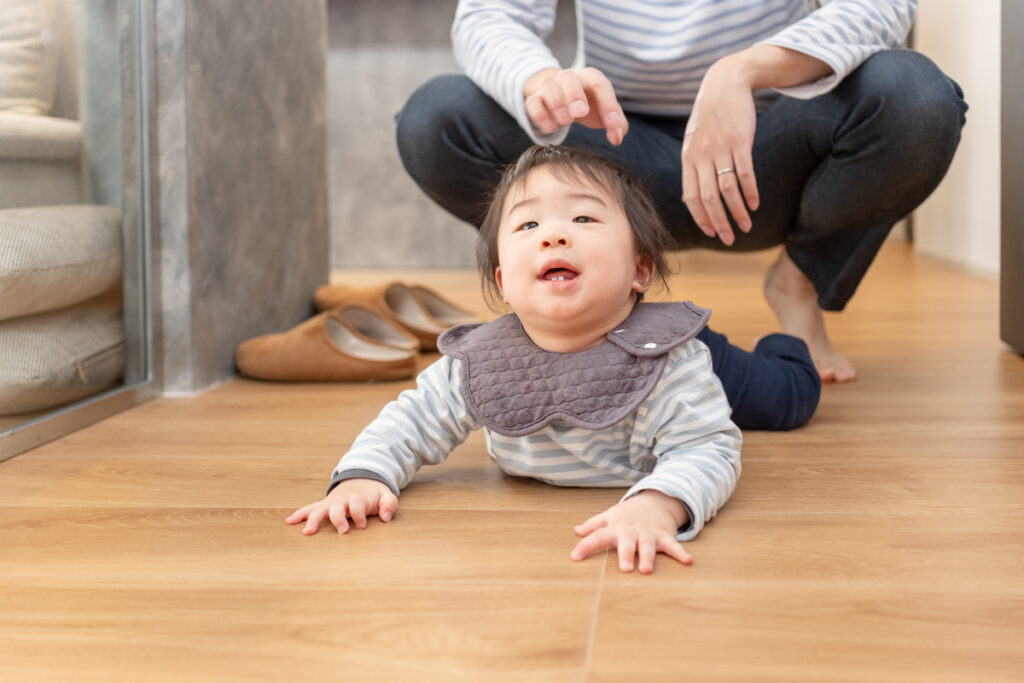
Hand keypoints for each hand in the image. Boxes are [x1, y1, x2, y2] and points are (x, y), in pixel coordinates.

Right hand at [286, 478, 398, 534]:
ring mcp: (331, 503)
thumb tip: (385, 517)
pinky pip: (310, 509)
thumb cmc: (374, 494)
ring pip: (320, 509)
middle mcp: (342, 500)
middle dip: (338, 518)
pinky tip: (289, 521)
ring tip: (308, 532)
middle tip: (343, 530)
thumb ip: (389, 505)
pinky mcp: (324, 506)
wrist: (362, 479)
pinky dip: (300, 514)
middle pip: (337, 507)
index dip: (359, 514)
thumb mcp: (386, 496)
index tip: (362, 525)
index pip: (357, 504)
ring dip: (314, 520)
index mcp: (358, 497)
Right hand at [523, 67, 627, 144]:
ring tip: (566, 121)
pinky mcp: (535, 99)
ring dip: (556, 103)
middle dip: (574, 94)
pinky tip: (551, 128)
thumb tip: (617, 137)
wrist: (559, 96)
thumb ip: (616, 123)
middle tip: (581, 113)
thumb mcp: (603, 111)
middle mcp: (568, 78)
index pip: (599, 84)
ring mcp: (550, 87)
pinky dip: (540, 115)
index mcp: (589, 78)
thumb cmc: (587, 103)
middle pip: (569, 77)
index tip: (612, 125)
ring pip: (549, 86)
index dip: (607, 103)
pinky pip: (533, 102)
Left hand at [570, 490, 692, 573]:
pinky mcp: (665, 536)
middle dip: (626, 555)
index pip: (597, 537)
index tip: (575, 556)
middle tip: (625, 569)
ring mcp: (649, 534)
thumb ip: (593, 525)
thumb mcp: (610, 516)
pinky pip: (673, 545)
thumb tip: (576, 530)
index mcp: (615, 528)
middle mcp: (632, 531)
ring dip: (648, 556)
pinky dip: (681, 553)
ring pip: (648, 546)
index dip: (585, 546)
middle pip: (627, 543)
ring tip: (647, 570)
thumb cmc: (628, 514)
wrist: (655, 500)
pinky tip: (688, 561)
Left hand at [681, 56, 759, 245]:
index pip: (691, 197)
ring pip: (727, 189)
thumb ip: (695, 166)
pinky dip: (750, 191)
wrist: (726, 83)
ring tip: (746, 225)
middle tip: (730, 239)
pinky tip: (755, 204)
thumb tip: (696, 197)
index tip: (712, 233)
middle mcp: (701, 156)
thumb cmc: (711, 117)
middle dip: (719, 222)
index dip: (701, 218)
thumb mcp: (695, 141)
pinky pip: (744, 172)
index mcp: (688, 159)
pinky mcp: (739, 140)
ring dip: (737, 211)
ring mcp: (720, 148)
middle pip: (708, 198)